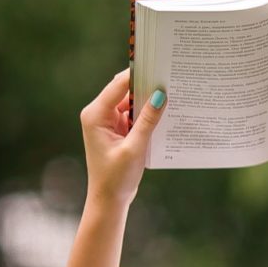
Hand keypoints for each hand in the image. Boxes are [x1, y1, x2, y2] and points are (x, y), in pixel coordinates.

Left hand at [81, 69, 164, 207]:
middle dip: (146, 86)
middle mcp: (98, 114)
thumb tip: (161, 95)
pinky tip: (164, 114)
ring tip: (172, 96)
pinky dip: (147, 113)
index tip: (159, 67)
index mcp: (95, 115)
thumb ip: (148, 120)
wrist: (109, 199)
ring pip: (131, 101)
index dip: (139, 74)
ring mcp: (107, 121)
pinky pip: (133, 114)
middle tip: (170, 80)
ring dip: (148, 101)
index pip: (118, 85)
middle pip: (124, 90)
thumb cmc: (116, 177)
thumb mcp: (135, 148)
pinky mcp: (116, 128)